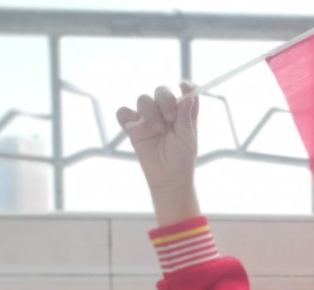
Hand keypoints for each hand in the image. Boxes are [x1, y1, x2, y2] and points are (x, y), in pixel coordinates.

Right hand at [116, 83, 200, 223]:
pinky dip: (126, 113)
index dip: (185, 87)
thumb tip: (190, 96)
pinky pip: (123, 113)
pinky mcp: (133, 128)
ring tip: (158, 129)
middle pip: (161, 91)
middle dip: (165, 100)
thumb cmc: (182, 159)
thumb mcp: (188, 137)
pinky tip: (135, 122)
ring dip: (150, 111)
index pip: (183, 92)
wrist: (168, 178)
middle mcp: (164, 112)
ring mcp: (147, 119)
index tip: (184, 87)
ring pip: (143, 100)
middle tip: (170, 118)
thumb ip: (187, 116)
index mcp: (181, 113)